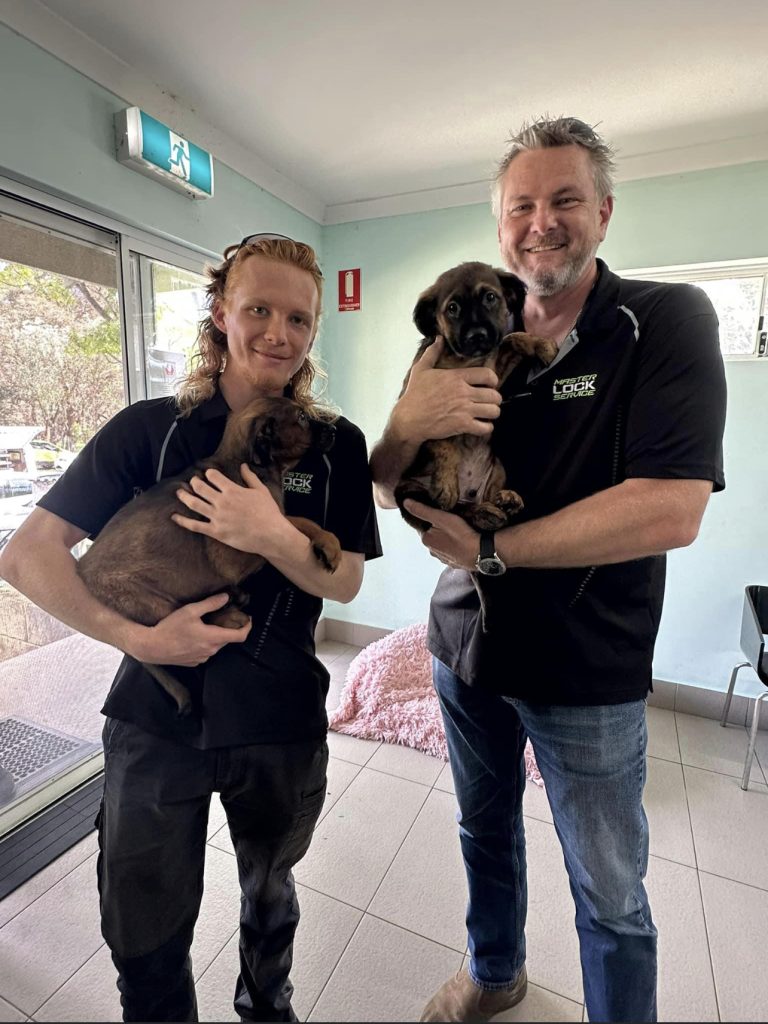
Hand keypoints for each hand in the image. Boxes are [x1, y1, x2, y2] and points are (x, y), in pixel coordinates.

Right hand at [130, 592, 250, 665]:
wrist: (152, 647)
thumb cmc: (170, 628)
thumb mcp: (190, 611)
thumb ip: (210, 604)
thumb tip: (226, 598)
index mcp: (213, 638)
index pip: (240, 636)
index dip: (247, 627)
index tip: (248, 619)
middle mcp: (211, 650)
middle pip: (228, 639)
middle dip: (229, 628)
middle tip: (224, 616)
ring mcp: (202, 658)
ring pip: (216, 645)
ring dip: (216, 635)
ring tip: (207, 624)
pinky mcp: (194, 662)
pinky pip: (206, 651)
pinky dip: (206, 643)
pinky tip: (195, 635)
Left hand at [172, 466, 288, 555]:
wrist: (271, 534)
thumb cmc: (269, 512)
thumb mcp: (261, 491)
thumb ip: (250, 477)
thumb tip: (243, 466)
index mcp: (232, 490)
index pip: (213, 476)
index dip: (209, 473)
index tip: (208, 474)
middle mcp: (222, 501)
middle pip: (200, 487)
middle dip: (194, 482)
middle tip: (192, 481)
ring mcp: (217, 517)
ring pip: (194, 504)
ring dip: (184, 496)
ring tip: (179, 492)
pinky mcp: (216, 531)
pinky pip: (194, 525)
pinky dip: (182, 521)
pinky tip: (174, 516)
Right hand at [393, 338, 501, 442]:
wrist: (409, 419)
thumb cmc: (414, 395)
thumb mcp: (421, 369)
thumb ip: (432, 353)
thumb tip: (439, 339)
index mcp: (457, 377)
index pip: (488, 375)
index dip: (493, 380)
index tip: (490, 384)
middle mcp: (464, 393)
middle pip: (495, 395)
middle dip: (494, 399)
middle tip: (488, 401)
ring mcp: (464, 410)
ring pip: (493, 411)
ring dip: (492, 413)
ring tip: (487, 413)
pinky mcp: (462, 425)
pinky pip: (486, 428)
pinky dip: (487, 428)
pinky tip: (481, 425)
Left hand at [404, 499, 479, 570]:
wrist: (481, 553)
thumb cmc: (460, 534)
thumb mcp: (440, 517)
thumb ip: (422, 510)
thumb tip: (405, 502)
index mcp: (426, 540)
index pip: (422, 527)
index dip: (429, 519)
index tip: (439, 513)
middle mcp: (432, 552)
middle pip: (432, 536)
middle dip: (438, 529)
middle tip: (450, 520)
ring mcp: (444, 559)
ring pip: (442, 545)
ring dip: (446, 539)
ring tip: (457, 530)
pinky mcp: (456, 564)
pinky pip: (452, 552)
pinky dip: (455, 547)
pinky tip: (462, 542)